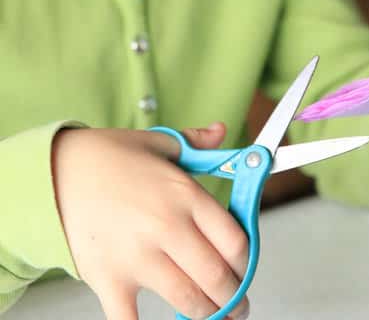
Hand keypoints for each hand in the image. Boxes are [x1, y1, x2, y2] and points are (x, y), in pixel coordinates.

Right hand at [52, 123, 249, 319]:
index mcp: (184, 194)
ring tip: (213, 314)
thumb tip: (220, 132)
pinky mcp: (109, 280)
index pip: (234, 240)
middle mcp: (166, 227)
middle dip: (234, 296)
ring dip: (207, 314)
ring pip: (188, 301)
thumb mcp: (159, 142)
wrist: (56, 171)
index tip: (245, 266)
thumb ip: (197, 143)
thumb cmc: (108, 157)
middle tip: (237, 303)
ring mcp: (138, 257)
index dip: (247, 261)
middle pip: (217, 277)